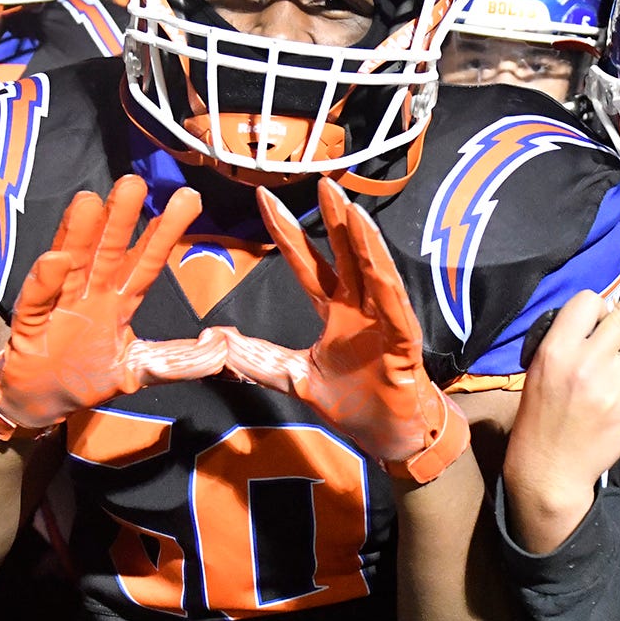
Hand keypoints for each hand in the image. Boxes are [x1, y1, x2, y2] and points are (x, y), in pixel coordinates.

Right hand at [0, 175, 225, 439]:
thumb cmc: (88, 376)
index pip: (146, 261)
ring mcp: (60, 304)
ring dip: (79, 234)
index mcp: (119, 300)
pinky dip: (46, 281)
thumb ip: (177, 361)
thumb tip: (222, 351)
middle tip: (134, 182)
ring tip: (89, 201)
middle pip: (108, 251)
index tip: (188, 199)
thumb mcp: (139, 370)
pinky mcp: (31, 324)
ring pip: (72, 263)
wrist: (40, 400)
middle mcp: (91, 293)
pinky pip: (38, 299)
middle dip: (120, 218)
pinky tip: (56, 259)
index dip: (165, 232)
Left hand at [224, 179, 464, 482]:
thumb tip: (218, 343)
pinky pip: (393, 305)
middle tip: (321, 180)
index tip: (264, 198)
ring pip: (373, 272)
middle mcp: (360, 309)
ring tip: (350, 207)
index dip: (288, 232)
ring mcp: (383, 322)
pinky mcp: (401, 343)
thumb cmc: (354, 405)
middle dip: (334, 218)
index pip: (307, 263)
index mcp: (335, 312)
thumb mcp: (295, 379)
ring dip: (362, 240)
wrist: (388, 439)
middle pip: (345, 254)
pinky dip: (385, 278)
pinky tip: (376, 253)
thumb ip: (259, 360)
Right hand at [505, 259, 619, 553]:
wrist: (548, 468)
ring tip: (608, 391)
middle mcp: (586, 361)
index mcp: (556, 349)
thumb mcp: (539, 371)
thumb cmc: (540, 417)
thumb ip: (567, 341)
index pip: (586, 303)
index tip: (596, 315)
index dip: (594, 306)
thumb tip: (605, 311)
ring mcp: (612, 383)